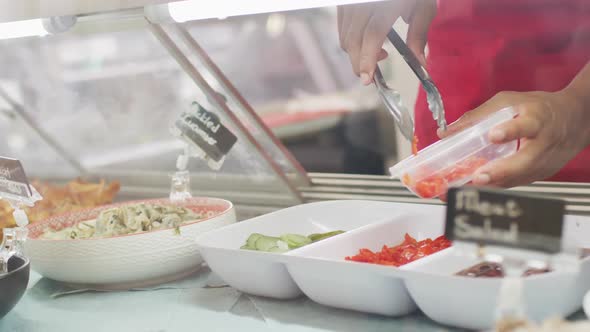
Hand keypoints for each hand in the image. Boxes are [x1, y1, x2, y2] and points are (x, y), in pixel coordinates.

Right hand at [338, 0, 435, 84]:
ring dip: (357, 52)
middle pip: (353, 40)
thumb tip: (420, 63)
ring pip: (344, 36)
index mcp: (386, 4)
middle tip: (371, 74)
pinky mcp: (343, 3)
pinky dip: (352, 40)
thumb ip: (418, 36)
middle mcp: (364, 2)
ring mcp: (351, 2)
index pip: (371, 36)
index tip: (368, 78)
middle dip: (359, 62)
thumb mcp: (423, 8)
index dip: (367, 60)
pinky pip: (342, 27)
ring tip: (380, 52)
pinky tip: (368, 40)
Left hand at [438, 90, 589, 188]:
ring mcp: (544, 162)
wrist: (575, 121)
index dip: (510, 131)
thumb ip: (478, 115)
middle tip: (478, 177)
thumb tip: (446, 132)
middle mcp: (543, 143)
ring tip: (468, 188)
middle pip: (525, 161)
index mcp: (537, 119)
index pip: (526, 125)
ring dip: (494, 184)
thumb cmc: (538, 108)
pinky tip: (477, 190)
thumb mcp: (509, 102)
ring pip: (520, 177)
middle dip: (500, 171)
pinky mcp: (540, 175)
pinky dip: (497, 186)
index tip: (494, 135)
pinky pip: (516, 182)